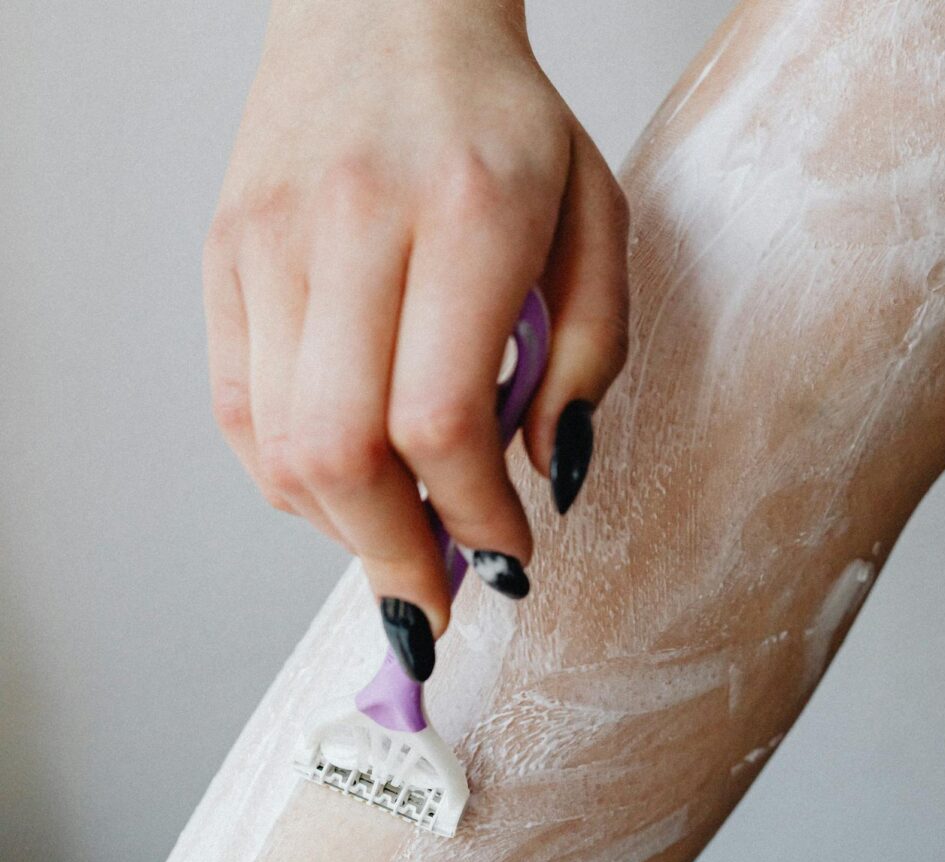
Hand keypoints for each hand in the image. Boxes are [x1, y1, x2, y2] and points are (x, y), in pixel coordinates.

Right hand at [202, 0, 628, 678]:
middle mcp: (352, 229)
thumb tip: (543, 475)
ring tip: (398, 537)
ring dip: (345, 527)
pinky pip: (241, 414)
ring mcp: (269, 246)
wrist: (387, 15)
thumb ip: (588, 357)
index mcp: (468, 213)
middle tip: (435, 594)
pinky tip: (346, 484)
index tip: (507, 556)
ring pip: (282, 447)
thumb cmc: (504, 125)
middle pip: (345, 453)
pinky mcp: (224, 262)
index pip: (444, 419)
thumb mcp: (595, 223)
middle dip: (396, 554)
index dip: (476, 518)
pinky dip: (293, 479)